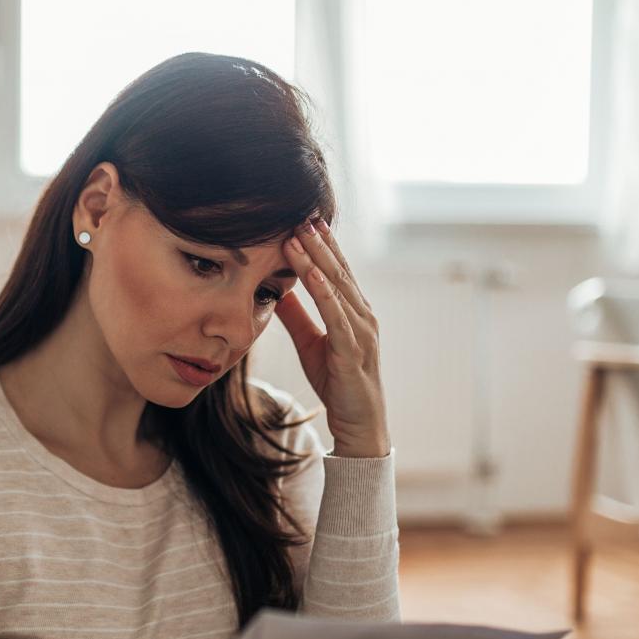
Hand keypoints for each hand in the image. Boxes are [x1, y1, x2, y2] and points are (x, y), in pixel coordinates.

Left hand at [275, 216, 390, 456]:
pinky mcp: (353, 351)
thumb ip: (297, 316)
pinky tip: (311, 274)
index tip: (304, 218)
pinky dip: (324, 293)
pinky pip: (337, 317)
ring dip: (317, 260)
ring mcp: (362, 331)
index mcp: (354, 311)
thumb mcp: (310, 343)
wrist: (359, 424)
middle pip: (338, 271)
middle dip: (319, 242)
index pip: (336, 271)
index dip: (322, 244)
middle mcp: (363, 315)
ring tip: (299, 235)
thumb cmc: (337, 382)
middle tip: (301, 214)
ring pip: (337, 288)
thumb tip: (275, 290)